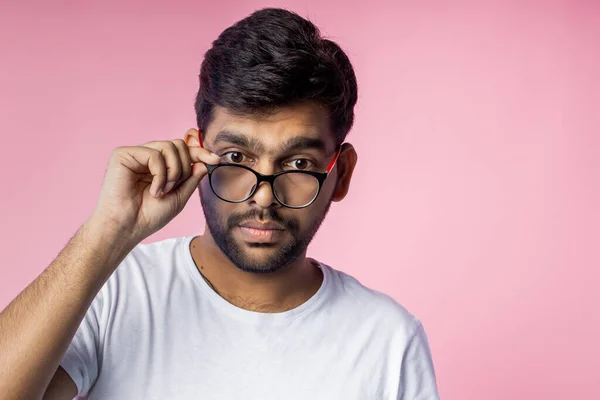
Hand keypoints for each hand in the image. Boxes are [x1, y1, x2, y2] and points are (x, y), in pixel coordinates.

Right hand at [87, 131, 219, 245]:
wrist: (127, 228)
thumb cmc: (148, 216)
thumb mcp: (179, 197)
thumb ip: (191, 179)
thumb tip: (205, 162)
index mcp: (159, 165)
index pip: (183, 151)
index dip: (200, 152)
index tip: (216, 160)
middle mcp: (147, 157)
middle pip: (178, 144)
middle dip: (185, 166)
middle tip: (175, 187)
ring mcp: (135, 154)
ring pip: (169, 146)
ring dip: (173, 171)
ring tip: (164, 191)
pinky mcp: (123, 154)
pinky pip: (154, 154)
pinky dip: (160, 174)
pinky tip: (154, 190)